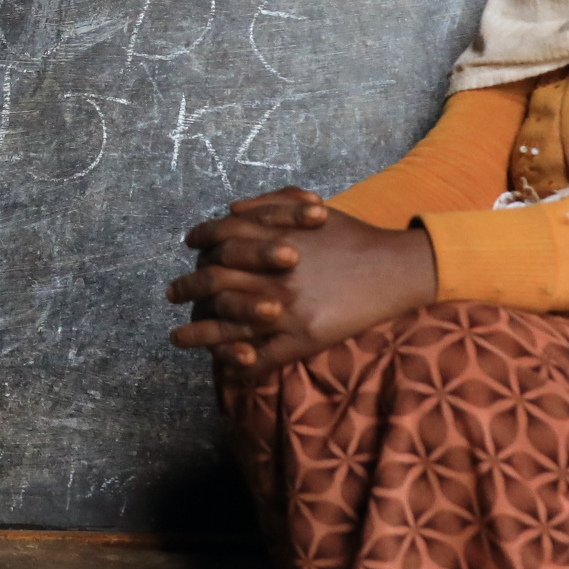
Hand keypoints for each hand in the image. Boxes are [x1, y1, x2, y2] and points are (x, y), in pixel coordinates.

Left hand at [167, 194, 437, 374]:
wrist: (396, 268)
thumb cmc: (352, 235)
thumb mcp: (309, 208)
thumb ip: (268, 204)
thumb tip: (229, 210)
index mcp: (272, 237)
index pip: (218, 238)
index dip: (199, 242)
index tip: (189, 250)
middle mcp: (273, 272)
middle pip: (213, 281)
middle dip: (186, 288)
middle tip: (172, 294)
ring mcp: (286, 307)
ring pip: (227, 325)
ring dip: (197, 333)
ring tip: (178, 338)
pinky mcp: (303, 336)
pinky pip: (260, 357)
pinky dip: (237, 362)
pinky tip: (222, 364)